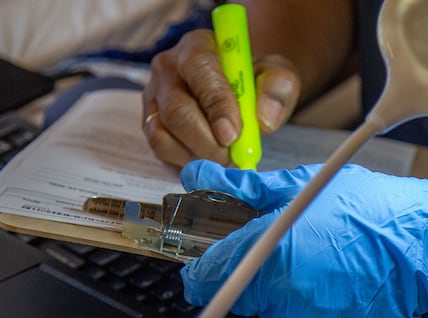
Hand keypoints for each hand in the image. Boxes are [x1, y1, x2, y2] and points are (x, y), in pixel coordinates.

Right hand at [143, 30, 299, 166]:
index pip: (199, 69)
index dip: (216, 105)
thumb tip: (264, 119)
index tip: (233, 135)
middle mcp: (167, 67)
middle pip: (177, 110)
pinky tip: (208, 159)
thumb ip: (279, 89)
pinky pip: (161, 149)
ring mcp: (153, 96)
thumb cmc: (255, 82)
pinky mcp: (149, 122)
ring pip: (163, 134)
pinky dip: (186, 161)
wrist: (240, 91)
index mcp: (198, 46)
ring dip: (198, 156)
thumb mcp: (277, 76)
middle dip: (208, 143)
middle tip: (234, 159)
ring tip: (225, 159)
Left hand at [180, 160, 427, 317]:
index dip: (205, 271)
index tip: (209, 267)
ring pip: (284, 313)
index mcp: (274, 254)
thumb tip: (198, 179)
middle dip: (265, 274)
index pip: (211, 277)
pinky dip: (327, 314)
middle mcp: (290, 297)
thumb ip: (244, 189)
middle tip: (303, 249)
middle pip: (251, 295)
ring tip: (336, 264)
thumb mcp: (306, 185)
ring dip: (299, 294)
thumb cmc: (373, 208)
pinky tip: (350, 287)